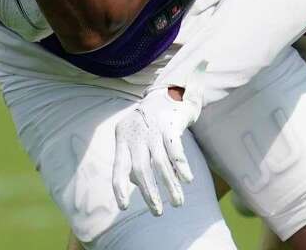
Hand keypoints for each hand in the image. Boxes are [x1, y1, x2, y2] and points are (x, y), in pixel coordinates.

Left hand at [112, 85, 202, 216]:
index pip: (118, 167)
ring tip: (178, 203)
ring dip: (169, 185)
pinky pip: (175, 148)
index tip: (123, 207)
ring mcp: (153, 129)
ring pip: (160, 162)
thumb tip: (136, 183)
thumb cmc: (148, 122)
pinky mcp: (170, 124)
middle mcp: (136, 135)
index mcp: (123, 138)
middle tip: (157, 213)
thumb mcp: (135, 137)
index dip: (120, 187)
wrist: (165, 92)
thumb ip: (134, 158)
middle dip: (149, 192)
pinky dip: (181, 165)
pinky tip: (187, 180)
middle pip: (140, 168)